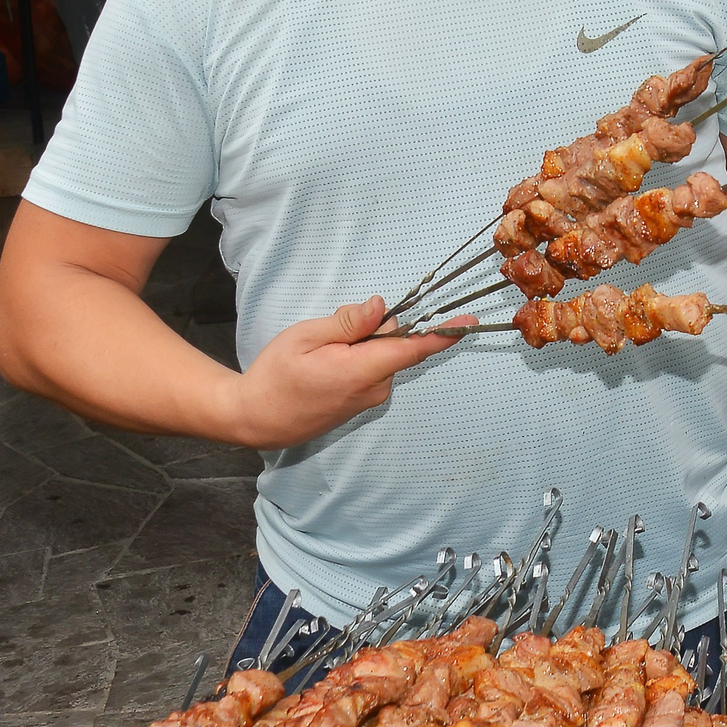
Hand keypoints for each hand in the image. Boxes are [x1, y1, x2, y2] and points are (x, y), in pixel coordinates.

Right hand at [222, 295, 469, 449]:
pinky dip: (356, 360)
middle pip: (394, 345)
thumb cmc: (275, 375)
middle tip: (333, 333)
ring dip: (361, 347)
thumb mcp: (306, 337)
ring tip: (322, 355)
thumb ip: (350, 323)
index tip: (470, 321)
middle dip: (374, 330)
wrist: (255, 419)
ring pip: (381, 357)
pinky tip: (325, 367)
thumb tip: (384, 308)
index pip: (414, 348)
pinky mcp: (362, 404)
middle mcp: (374, 389)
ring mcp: (369, 399)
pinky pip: (372, 370)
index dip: (444, 333)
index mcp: (362, 371)